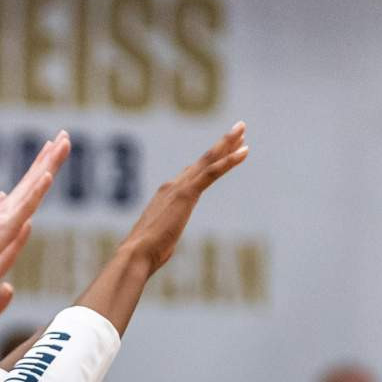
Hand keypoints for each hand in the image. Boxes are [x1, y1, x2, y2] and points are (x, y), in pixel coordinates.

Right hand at [117, 124, 250, 271]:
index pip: (192, 172)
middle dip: (222, 143)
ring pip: (209, 159)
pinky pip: (212, 172)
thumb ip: (166, 234)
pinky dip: (229, 160)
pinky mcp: (187, 193)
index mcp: (167, 195)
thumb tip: (163, 246)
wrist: (136, 253)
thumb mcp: (161, 240)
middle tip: (239, 128)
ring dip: (227, 143)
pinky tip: (244, 151)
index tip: (223, 150)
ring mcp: (180, 187)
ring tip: (242, 128)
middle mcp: (173, 185)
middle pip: (203, 160)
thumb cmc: (146, 253)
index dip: (210, 160)